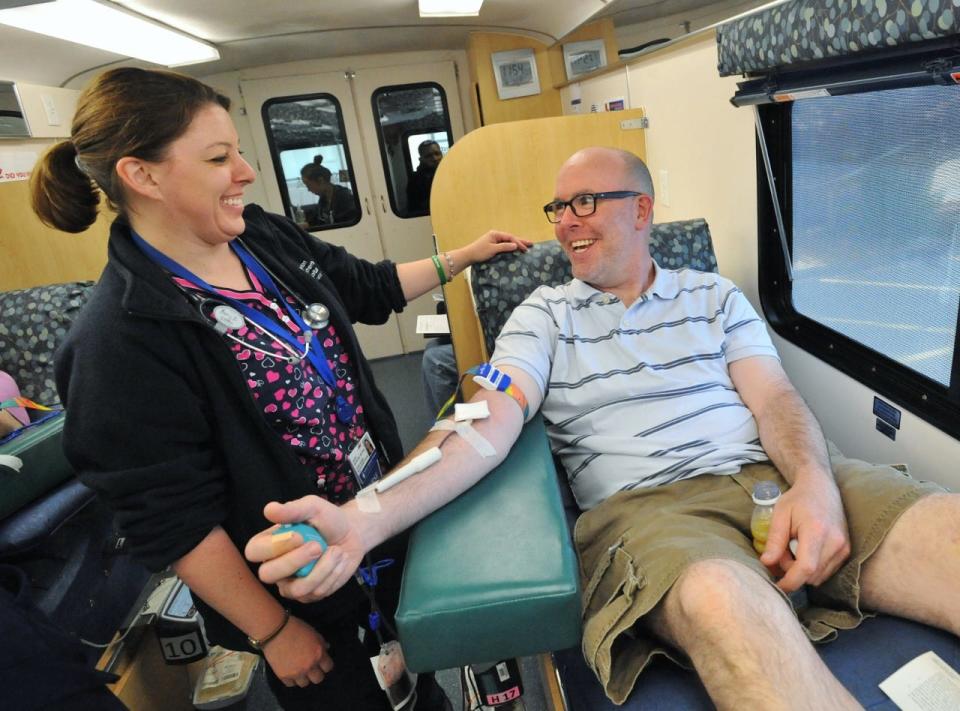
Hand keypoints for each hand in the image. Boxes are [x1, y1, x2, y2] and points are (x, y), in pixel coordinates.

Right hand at [244, 495, 365, 602]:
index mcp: (267, 544)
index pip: (253, 552)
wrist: (352, 534)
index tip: (299, 535)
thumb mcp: (312, 507)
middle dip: (295, 561)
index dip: (274, 547)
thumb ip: (292, 510)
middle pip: (267, 574)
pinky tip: (338, 561)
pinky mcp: (308, 594)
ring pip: (297, 588)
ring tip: (337, 551)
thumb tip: (269, 509)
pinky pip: (316, 592)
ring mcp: (290, 584)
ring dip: (323, 568)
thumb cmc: (327, 519)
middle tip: (318, 546)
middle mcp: (274, 567)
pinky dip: (333, 574)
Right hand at [263, 615, 333, 687]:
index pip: (328, 667)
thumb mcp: (313, 633)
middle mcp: (309, 666)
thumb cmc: (296, 627)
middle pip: (318, 679)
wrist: (275, 630)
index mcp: (318, 654)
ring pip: (304, 683)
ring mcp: (296, 672)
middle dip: (316, 673)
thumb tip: (326, 650)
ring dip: (303, 677)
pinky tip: (290, 671)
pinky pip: (291, 684)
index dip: (325, 664)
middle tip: (311, 667)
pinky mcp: (283, 676)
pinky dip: (291, 679)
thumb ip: (321, 643)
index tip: (321, 662)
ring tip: (299, 670)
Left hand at [462, 230, 532, 265]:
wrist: (468, 256)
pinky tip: (515, 249)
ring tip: (526, 246)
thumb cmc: (479, 252)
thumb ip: (504, 247)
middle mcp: (495, 235)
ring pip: (508, 241)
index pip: (510, 237)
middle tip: (531, 244)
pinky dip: (511, 247)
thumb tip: (515, 245)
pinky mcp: (493, 245)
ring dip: (517, 244)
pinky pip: (504, 245)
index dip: (518, 242)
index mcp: (495, 234)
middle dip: (520, 241)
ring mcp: (494, 240)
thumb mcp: (493, 249)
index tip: (525, 248)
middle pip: (510, 238)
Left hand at [761, 475, 850, 592]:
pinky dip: (813, 568)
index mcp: (817, 531)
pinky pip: (827, 571)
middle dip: (792, 572)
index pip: (806, 568)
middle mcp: (835, 542)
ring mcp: (844, 548)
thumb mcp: (780, 515)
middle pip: (811, 575)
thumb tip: (766, 563)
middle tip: (781, 553)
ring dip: (802, 571)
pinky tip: (805, 551)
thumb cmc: (797, 499)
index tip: (776, 585)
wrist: (821, 488)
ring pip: (819, 577)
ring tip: (793, 549)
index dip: (790, 581)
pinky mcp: (847, 551)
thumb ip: (774, 540)